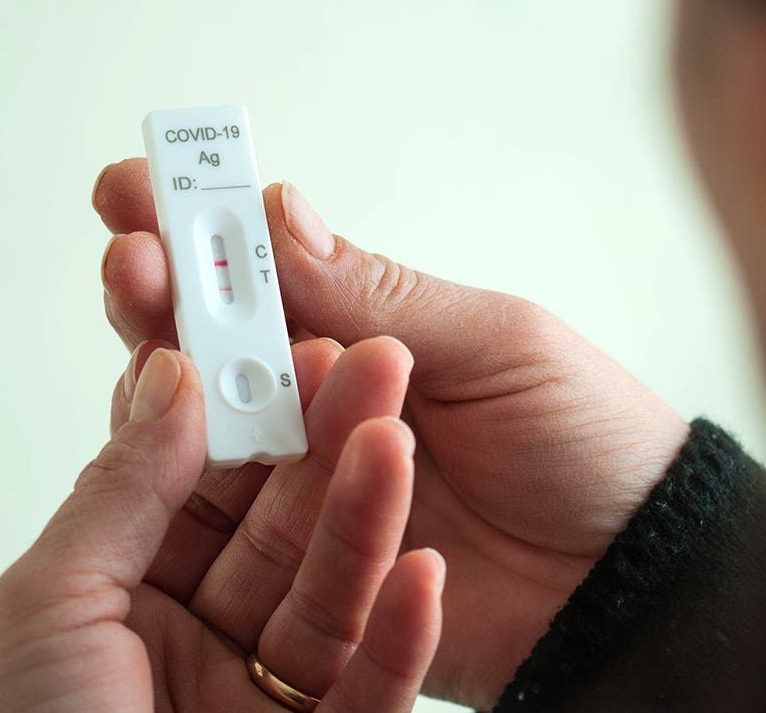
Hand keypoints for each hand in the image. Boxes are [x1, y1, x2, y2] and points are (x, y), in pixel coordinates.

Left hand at [0, 340, 442, 711]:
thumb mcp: (52, 601)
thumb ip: (126, 485)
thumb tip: (168, 370)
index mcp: (126, 595)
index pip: (206, 482)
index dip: (252, 411)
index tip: (292, 338)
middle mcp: (200, 640)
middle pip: (283, 529)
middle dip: (329, 445)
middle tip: (377, 364)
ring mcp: (262, 701)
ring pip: (334, 598)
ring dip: (372, 519)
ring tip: (397, 442)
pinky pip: (371, 692)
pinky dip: (403, 636)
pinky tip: (424, 575)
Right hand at [95, 166, 689, 707]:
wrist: (637, 575)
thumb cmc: (590, 441)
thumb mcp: (500, 345)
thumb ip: (387, 296)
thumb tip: (280, 215)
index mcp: (374, 337)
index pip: (270, 276)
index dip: (201, 230)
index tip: (136, 189)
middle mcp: (329, 408)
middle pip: (218, 347)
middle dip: (164, 292)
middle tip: (128, 254)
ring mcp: (312, 489)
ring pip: (209, 430)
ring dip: (169, 375)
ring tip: (149, 317)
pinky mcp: (313, 570)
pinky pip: (241, 530)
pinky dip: (201, 479)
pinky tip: (178, 432)